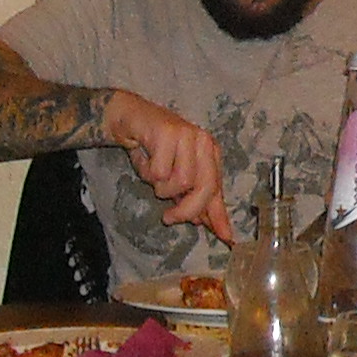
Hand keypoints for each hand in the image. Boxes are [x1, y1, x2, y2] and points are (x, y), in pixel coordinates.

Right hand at [102, 90, 232, 242]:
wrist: (130, 119)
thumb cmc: (154, 149)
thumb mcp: (175, 175)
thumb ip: (191, 197)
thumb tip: (205, 224)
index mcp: (210, 153)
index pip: (217, 190)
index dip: (219, 215)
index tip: (226, 238)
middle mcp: (203, 142)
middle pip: (204, 188)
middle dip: (186, 210)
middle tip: (169, 219)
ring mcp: (187, 135)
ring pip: (180, 182)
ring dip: (160, 187)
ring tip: (152, 173)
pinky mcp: (168, 132)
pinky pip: (159, 171)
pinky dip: (146, 172)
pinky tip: (144, 159)